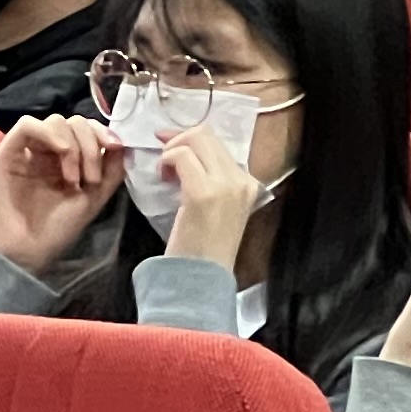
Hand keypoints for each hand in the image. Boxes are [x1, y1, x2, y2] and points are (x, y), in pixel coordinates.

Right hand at [0, 116, 122, 277]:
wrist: (29, 251)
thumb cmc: (58, 228)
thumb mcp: (95, 197)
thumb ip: (111, 169)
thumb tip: (121, 140)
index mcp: (64, 159)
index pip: (85, 128)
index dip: (102, 132)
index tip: (114, 149)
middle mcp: (45, 151)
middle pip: (73, 122)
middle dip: (90, 145)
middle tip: (91, 179)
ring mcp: (25, 151)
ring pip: (54, 121)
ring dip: (74, 145)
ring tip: (73, 179)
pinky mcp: (6, 154)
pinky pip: (26, 125)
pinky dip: (50, 133)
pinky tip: (62, 153)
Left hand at [156, 121, 260, 272]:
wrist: (203, 277)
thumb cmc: (204, 247)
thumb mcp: (218, 207)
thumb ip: (210, 180)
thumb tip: (185, 151)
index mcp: (248, 183)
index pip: (218, 143)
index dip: (189, 138)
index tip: (169, 145)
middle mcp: (241, 179)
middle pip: (206, 134)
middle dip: (178, 138)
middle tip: (162, 158)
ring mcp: (226, 185)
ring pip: (194, 139)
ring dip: (171, 150)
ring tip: (164, 174)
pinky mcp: (204, 193)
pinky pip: (180, 156)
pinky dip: (166, 160)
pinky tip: (163, 179)